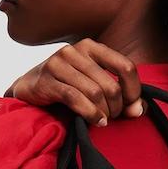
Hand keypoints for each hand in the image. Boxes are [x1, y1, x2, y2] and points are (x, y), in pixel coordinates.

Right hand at [3, 38, 147, 126]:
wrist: (29, 89)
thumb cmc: (66, 86)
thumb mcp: (94, 85)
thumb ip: (120, 96)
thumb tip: (139, 111)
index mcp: (92, 47)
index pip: (126, 67)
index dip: (134, 91)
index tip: (132, 107)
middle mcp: (76, 50)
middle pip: (110, 85)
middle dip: (116, 107)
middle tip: (112, 117)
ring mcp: (59, 63)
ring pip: (95, 93)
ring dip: (103, 113)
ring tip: (103, 120)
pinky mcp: (47, 80)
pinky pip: (75, 99)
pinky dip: (90, 114)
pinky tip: (95, 121)